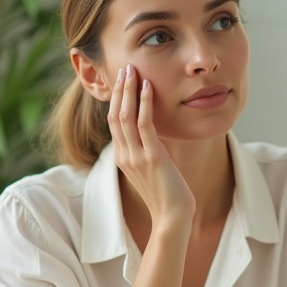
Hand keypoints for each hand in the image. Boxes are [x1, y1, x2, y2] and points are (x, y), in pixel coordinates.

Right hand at [110, 65, 195, 228]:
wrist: (171, 218)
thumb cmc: (167, 196)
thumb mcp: (152, 170)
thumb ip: (147, 152)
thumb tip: (154, 136)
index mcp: (123, 158)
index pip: (114, 122)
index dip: (116, 100)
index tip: (121, 81)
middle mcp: (125, 155)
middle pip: (115, 115)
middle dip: (119, 90)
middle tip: (123, 68)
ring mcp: (136, 156)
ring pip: (125, 116)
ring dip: (128, 90)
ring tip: (131, 70)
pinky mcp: (152, 157)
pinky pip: (144, 124)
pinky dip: (145, 103)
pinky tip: (147, 86)